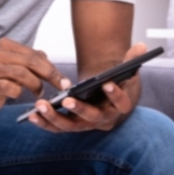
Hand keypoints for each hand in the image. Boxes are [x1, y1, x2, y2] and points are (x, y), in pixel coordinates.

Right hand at [0, 38, 70, 113]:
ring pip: (22, 73)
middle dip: (49, 74)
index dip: (51, 67)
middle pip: (30, 61)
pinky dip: (19, 92)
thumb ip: (32, 61)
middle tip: (61, 86)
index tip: (63, 80)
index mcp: (5, 45)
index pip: (34, 54)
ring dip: (35, 85)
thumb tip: (52, 65)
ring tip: (38, 92)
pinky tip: (17, 94)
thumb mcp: (16, 66)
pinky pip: (11, 88)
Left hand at [27, 43, 145, 132]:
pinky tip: (31, 116)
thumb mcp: (126, 71)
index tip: (108, 84)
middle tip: (68, 100)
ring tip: (40, 106)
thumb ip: (132, 59)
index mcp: (119, 107)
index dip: (116, 95)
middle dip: (79, 110)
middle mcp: (103, 119)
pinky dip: (44, 123)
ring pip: (70, 126)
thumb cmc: (115, 83)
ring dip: (54, 118)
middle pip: (92, 118)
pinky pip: (57, 128)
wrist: (105, 97)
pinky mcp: (71, 126)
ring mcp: (86, 125)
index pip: (121, 103)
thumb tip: (142, 47)